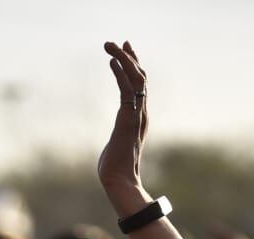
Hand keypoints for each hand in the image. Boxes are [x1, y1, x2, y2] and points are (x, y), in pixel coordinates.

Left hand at [98, 41, 150, 208]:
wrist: (119, 181)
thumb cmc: (115, 169)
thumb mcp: (117, 145)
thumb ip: (119, 137)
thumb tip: (114, 145)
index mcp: (139, 118)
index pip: (140, 87)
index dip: (133, 67)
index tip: (125, 52)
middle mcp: (141, 114)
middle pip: (141, 78)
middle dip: (131, 57)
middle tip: (121, 41)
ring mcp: (137, 116)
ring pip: (136, 80)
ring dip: (124, 60)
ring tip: (111, 45)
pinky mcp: (128, 119)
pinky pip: (127, 90)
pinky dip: (120, 74)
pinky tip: (112, 62)